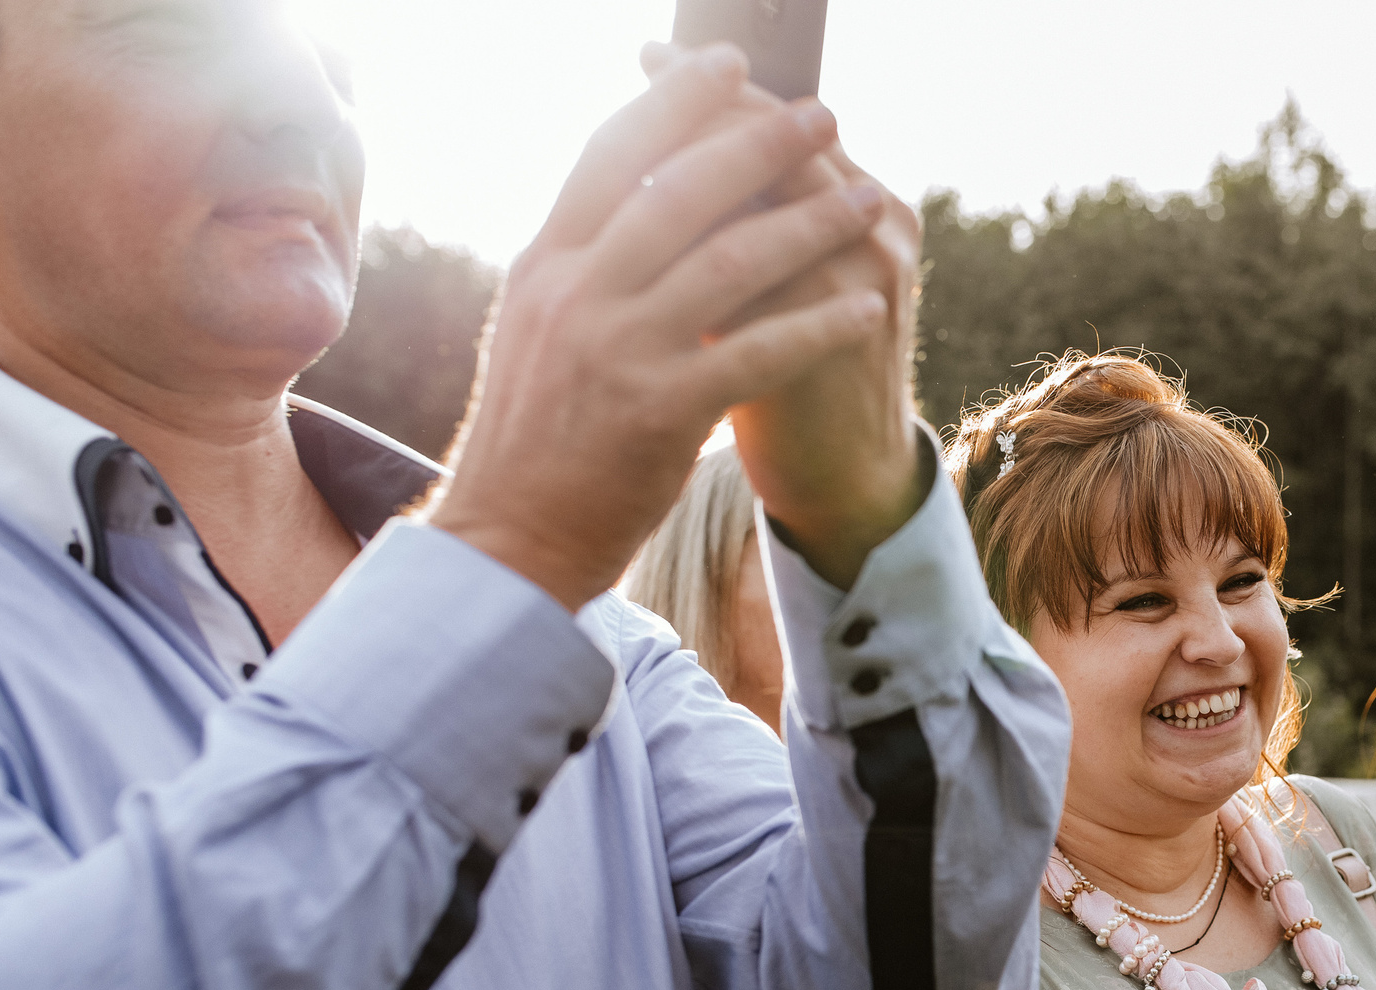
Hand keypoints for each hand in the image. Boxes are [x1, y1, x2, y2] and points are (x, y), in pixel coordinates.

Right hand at [431, 47, 889, 609]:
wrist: (506, 541)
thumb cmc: (532, 439)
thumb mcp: (533, 329)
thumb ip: (578, 264)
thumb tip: (627, 197)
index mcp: (543, 264)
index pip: (612, 154)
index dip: (675, 101)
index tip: (729, 62)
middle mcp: (574, 293)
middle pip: (680, 189)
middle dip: (760, 141)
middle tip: (823, 113)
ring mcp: (616, 350)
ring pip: (729, 261)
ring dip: (810, 224)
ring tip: (868, 198)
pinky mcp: (658, 413)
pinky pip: (755, 353)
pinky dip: (816, 326)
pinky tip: (864, 307)